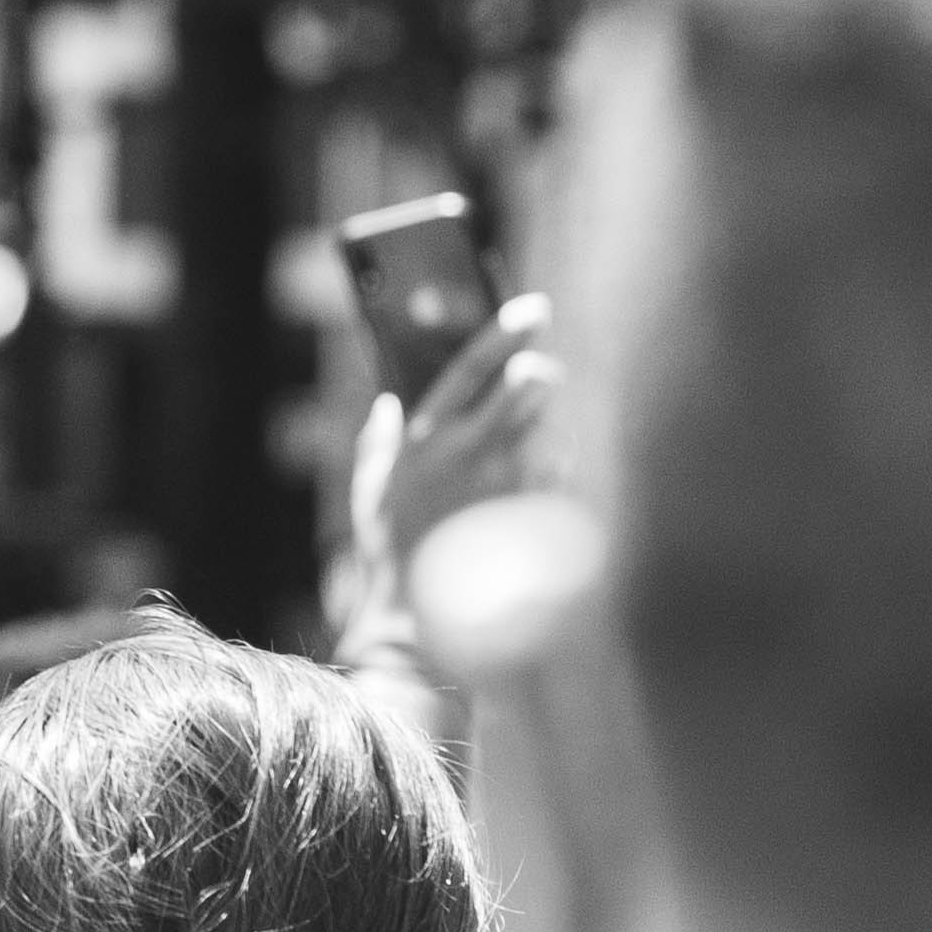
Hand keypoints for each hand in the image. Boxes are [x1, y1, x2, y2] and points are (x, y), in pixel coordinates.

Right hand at [340, 294, 558, 642]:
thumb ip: (377, 443)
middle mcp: (471, 453)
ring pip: (552, 425)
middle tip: (542, 372)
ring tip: (524, 450)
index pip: (472, 367)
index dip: (506, 332)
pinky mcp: (537, 513)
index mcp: (426, 439)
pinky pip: (563, 468)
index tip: (534, 309)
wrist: (421, 623)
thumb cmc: (391, 556)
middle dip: (541, 370)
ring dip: (547, 426)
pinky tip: (533, 484)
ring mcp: (510, 483)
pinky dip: (555, 465)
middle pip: (528, 385)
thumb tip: (387, 404)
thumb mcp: (368, 493)